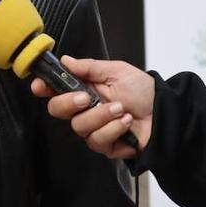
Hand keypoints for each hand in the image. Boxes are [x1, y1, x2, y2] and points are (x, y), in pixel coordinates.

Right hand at [29, 56, 154, 158]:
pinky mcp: (106, 146)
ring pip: (80, 127)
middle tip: (87, 98)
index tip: (41, 86)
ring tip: (121, 109)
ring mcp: (94, 129)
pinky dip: (113, 129)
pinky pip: (98, 140)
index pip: (56, 90)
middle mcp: (85, 110)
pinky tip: (126, 122)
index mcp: (84, 89)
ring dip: (101, 116)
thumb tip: (66, 60)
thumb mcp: (117, 71)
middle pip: (58, 110)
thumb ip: (89, 68)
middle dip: (69, 103)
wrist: (165, 112)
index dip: (44, 88)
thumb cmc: (143, 90)